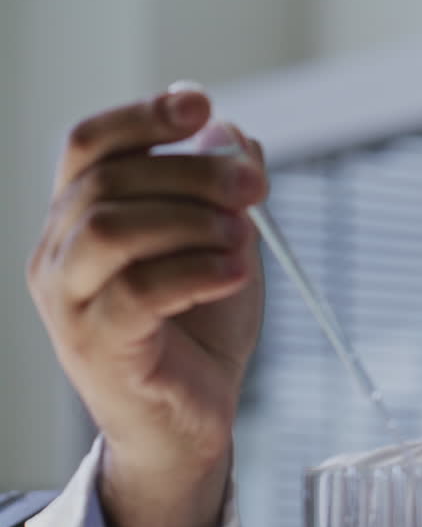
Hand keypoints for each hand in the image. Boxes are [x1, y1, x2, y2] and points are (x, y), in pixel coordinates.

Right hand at [26, 89, 267, 526]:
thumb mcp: (220, 247)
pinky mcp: (98, 346)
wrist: (192, 422)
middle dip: (194, 172)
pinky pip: (139, 290)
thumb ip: (223, 191)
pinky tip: (236, 274)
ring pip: (111, 227)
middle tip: (256, 187)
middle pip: (110, 181)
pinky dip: (198, 271)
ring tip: (243, 239)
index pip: (89, 146)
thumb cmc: (200, 331)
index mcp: (80, 221)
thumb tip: (234, 131)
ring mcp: (69, 303)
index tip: (201, 103)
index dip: (142, 117)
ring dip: (191, 221)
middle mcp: (59, 255)